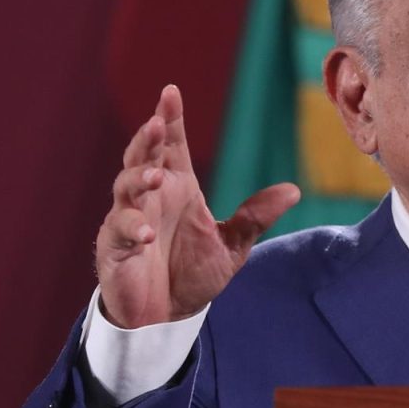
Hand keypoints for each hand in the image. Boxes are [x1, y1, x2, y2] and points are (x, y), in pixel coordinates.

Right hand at [95, 85, 299, 328]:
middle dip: (148, 140)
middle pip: (144, 157)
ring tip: (156, 176)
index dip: (170, 118)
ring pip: (125, 187)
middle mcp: (152, 198)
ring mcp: (130, 219)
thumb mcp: (232, 246)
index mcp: (180, 189)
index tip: (171, 91)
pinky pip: (120, 231)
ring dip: (139, 178)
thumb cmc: (192, 274)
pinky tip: (149, 233)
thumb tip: (293, 191)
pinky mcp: (115, 247)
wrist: (167, 316)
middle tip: (157, 124)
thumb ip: (256, 217)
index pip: (173, 146)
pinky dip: (133, 228)